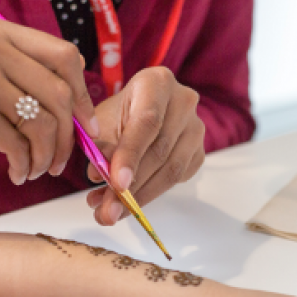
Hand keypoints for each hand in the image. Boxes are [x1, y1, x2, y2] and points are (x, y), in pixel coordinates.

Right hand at [0, 15, 98, 184]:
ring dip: (46, 156)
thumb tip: (77, 104)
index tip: (87, 124)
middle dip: (68, 136)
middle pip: (58, 94)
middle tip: (61, 160)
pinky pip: (17, 145)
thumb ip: (21, 71)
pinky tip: (18, 173)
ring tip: (38, 169)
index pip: (62, 55)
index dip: (83, 94)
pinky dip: (24, 166)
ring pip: (41, 124)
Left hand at [84, 67, 205, 225]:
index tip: (117, 185)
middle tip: (107, 211)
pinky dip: (151, 195)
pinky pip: (177, 180)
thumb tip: (98, 176)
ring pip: (171, 171)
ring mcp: (196, 129)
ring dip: (140, 198)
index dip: (131, 156)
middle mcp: (184, 103)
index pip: (147, 123)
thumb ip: (101, 146)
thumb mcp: (103, 121)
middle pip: (160, 152)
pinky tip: (128, 202)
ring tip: (111, 212)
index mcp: (157, 83)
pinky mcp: (199, 153)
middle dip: (131, 187)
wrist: (143, 110)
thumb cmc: (120, 112)